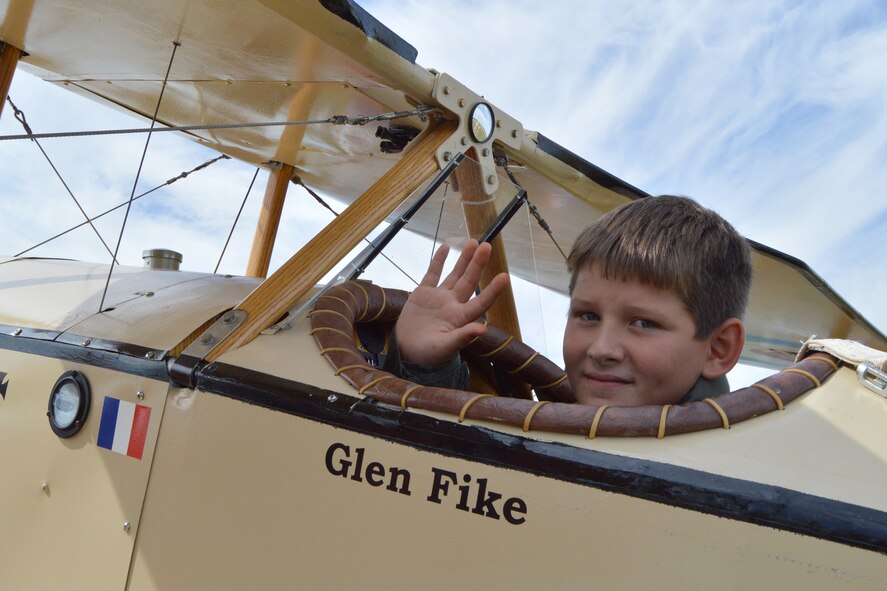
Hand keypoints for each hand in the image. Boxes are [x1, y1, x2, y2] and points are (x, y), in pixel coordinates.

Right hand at [396, 240, 508, 365]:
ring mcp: (438, 297)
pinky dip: (439, 260)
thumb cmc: (427, 354)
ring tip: (474, 242)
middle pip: (469, 281)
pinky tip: (446, 246)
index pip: (481, 302)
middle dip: (478, 264)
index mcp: (460, 318)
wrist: (404, 351)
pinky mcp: (423, 293)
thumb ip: (462, 338)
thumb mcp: (444, 348)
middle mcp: (453, 304)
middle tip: (487, 246)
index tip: (505, 276)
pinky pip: (432, 273)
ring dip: (464, 259)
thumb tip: (482, 330)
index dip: (493, 290)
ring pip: (455, 274)